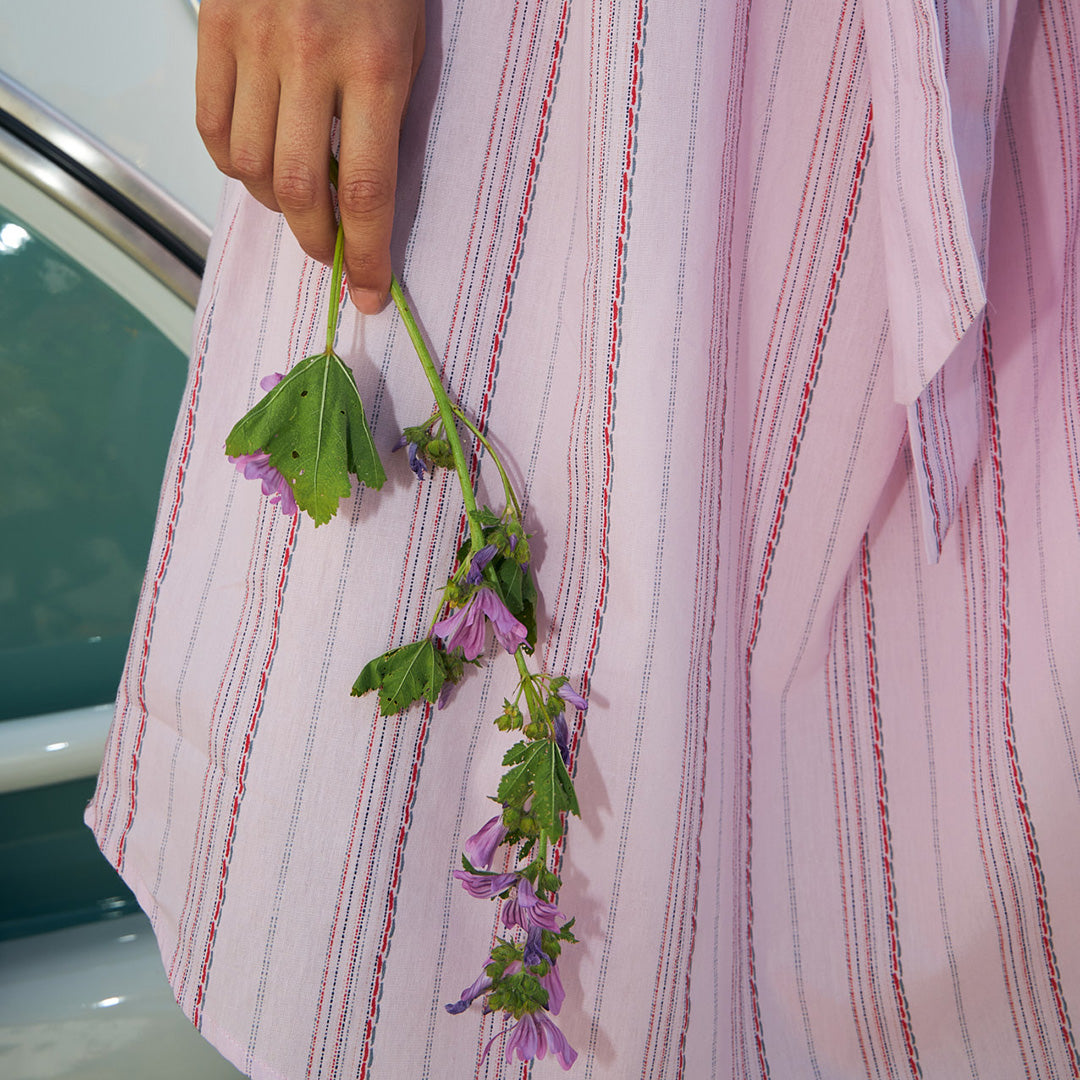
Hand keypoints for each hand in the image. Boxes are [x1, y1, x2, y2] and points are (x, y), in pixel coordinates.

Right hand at [196, 0, 424, 312]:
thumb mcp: (407, 49)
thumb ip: (384, 124)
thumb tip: (360, 208)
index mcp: (376, 67)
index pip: (367, 191)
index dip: (366, 255)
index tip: (369, 292)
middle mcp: (311, 58)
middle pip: (299, 190)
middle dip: (318, 241)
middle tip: (331, 253)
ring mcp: (255, 41)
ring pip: (250, 167)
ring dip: (275, 204)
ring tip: (298, 202)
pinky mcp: (215, 29)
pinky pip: (212, 126)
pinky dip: (233, 165)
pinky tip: (256, 166)